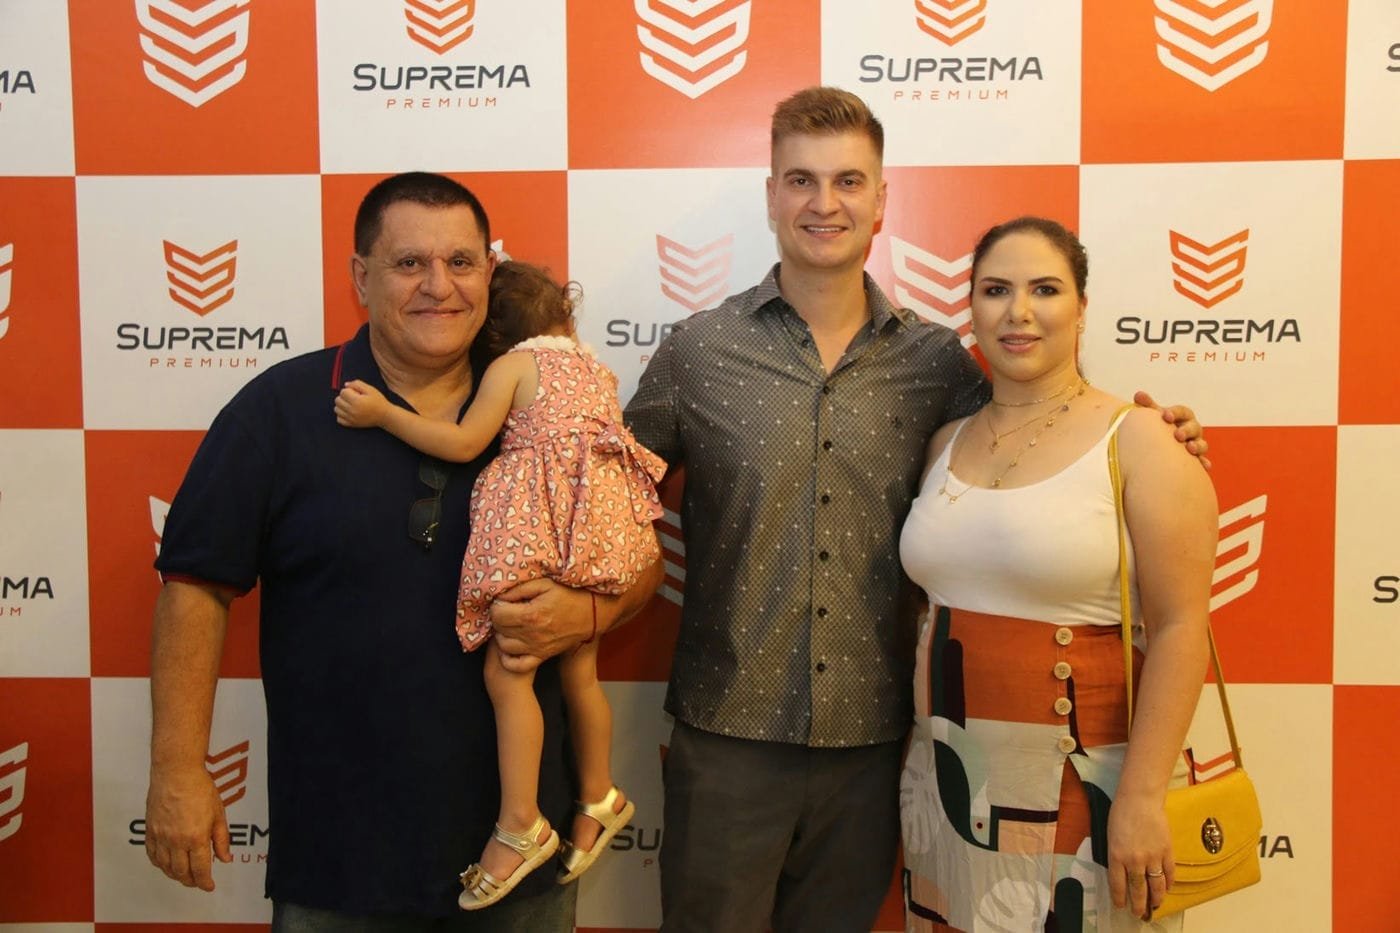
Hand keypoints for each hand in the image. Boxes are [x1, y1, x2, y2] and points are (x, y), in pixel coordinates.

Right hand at [144, 763, 231, 890]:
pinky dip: (159, 864)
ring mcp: (160, 836)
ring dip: (175, 875)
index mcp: (196, 838)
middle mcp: (176, 841)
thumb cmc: (199, 788)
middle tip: (198, 882)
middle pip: (181, 872)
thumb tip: (225, 859)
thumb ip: (221, 839)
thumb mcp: (219, 814)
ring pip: (165, 866)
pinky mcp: (150, 830)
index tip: (209, 886)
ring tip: (184, 875)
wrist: (176, 772)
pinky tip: (166, 864)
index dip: (205, 882)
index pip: (200, 870)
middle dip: (191, 881)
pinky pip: (152, 854)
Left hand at [334, 379, 388, 428]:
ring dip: (341, 405)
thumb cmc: (378, 401)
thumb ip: (357, 384)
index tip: (356, 392)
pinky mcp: (351, 424)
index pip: (342, 392)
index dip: (349, 390)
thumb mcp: (370, 389)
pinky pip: (339, 419)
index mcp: (357, 401)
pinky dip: (341, 415)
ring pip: (336, 409)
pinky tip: (349, 412)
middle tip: (353, 398)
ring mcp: (351, 418)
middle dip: (344, 397)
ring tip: (350, 405)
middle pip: (337, 400)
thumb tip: (345, 385)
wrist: (384, 416)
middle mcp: (352, 410)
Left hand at [489, 578, 594, 668]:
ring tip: (511, 624)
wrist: (591, 613)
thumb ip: (519, 589)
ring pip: (504, 647)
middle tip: (508, 610)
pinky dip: (508, 658)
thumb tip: (499, 597)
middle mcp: (532, 635)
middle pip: (499, 629)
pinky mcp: (542, 656)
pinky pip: (517, 665)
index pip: (497, 614)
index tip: (504, 601)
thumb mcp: (544, 584)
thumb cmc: (568, 595)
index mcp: (531, 615)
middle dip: (499, 618)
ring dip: (502, 635)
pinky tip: (511, 645)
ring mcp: (537, 648)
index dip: (496, 605)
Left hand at [1107, 792, 1173, 919]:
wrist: (1140, 799)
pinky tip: (1166, 889)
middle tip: (1139, 913)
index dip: (1120, 899)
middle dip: (1139, 905)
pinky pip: (1169, 873)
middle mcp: (1134, 860)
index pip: (1118, 885)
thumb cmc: (1121, 814)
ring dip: (1156, 899)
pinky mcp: (1167, 851)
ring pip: (1156, 886)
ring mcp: (1152, 857)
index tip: (1121, 906)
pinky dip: (1168, 884)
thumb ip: (1116, 857)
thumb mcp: (1110, 837)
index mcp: (1116, 856)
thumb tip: (1122, 875)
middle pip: (1138, 890)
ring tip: (1154, 906)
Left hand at [1133, 391, 1210, 469]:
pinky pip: (1203, 461)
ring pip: (1201, 444)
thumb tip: (1138, 394)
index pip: (1182, 412)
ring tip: (1190, 449)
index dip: (1175, 413)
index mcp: (1182, 417)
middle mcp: (1192, 429)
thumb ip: (1147, 405)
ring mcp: (1196, 443)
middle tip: (1177, 435)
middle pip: (1194, 427)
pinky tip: (1203, 466)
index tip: (1165, 416)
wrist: (1163, 444)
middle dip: (1187, 430)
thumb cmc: (1160, 426)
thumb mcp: (1154, 415)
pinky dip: (1203, 463)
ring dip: (1197, 446)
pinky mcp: (1197, 459)